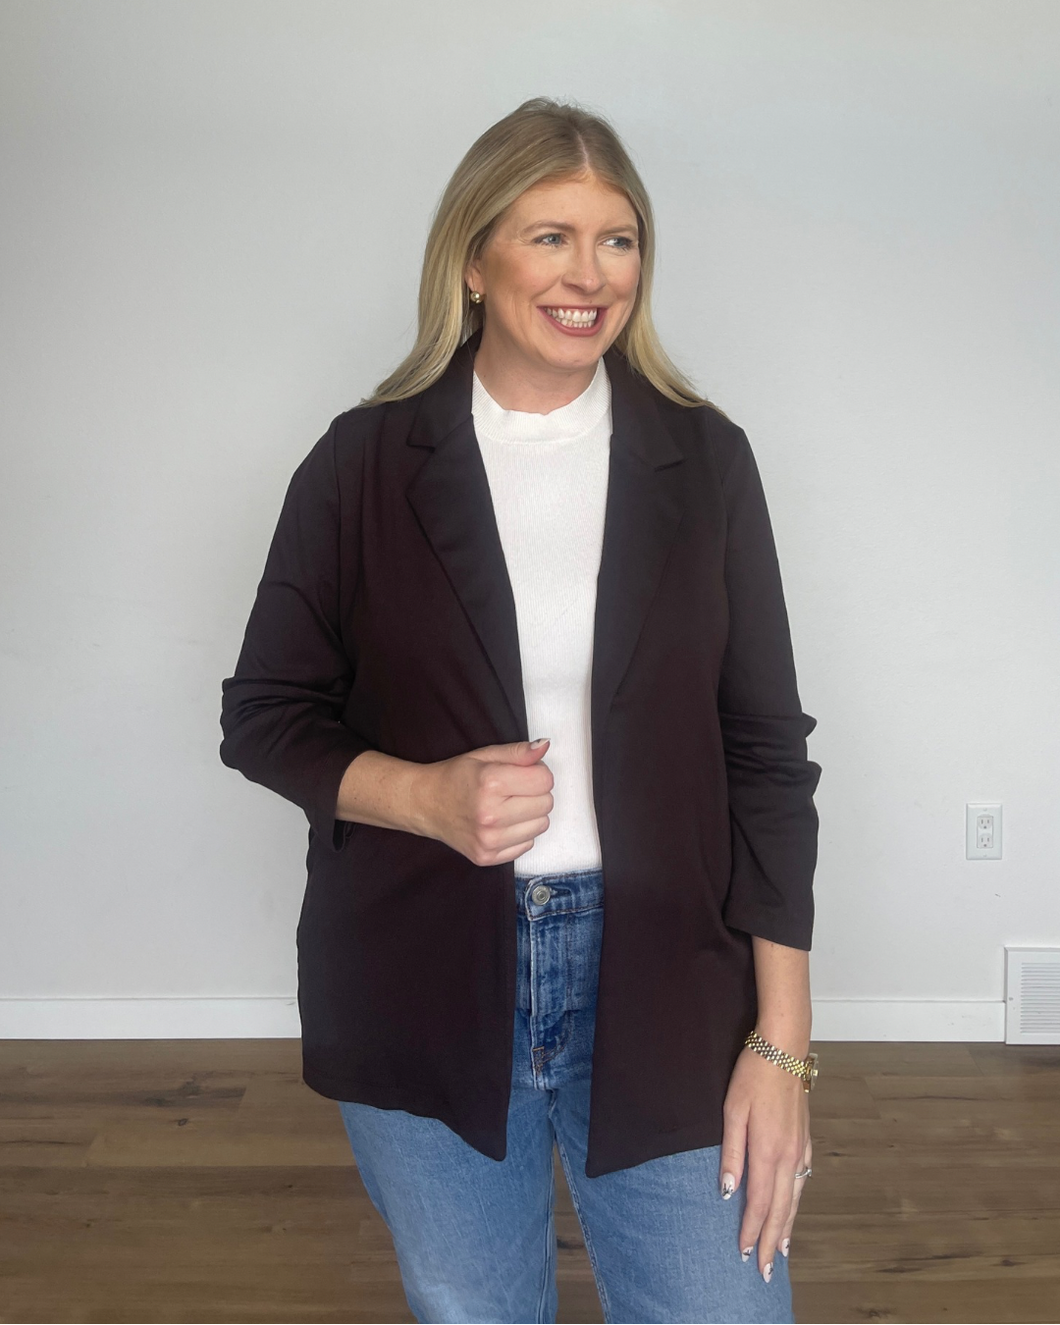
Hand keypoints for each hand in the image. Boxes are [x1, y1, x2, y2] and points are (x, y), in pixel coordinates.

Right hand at [413, 739, 553, 864]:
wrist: (425, 804)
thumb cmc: (456, 777)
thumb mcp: (485, 755)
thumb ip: (518, 752)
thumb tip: (545, 746)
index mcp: (490, 783)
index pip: (545, 780)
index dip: (537, 773)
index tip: (522, 773)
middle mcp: (490, 815)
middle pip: (546, 803)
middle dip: (535, 793)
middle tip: (513, 790)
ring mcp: (488, 840)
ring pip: (541, 825)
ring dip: (530, 814)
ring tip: (508, 806)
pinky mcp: (488, 857)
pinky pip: (528, 844)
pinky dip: (520, 833)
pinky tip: (502, 823)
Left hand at [720, 1045, 811, 1281]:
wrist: (783, 1049)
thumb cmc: (752, 1076)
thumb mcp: (732, 1110)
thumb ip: (731, 1153)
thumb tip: (727, 1191)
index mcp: (768, 1152)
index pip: (758, 1204)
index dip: (752, 1232)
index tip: (745, 1255)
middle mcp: (789, 1157)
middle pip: (780, 1210)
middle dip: (773, 1242)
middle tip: (767, 1272)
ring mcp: (800, 1149)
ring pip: (795, 1199)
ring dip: (787, 1227)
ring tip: (783, 1251)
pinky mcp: (805, 1139)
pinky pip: (802, 1181)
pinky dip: (797, 1203)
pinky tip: (793, 1208)